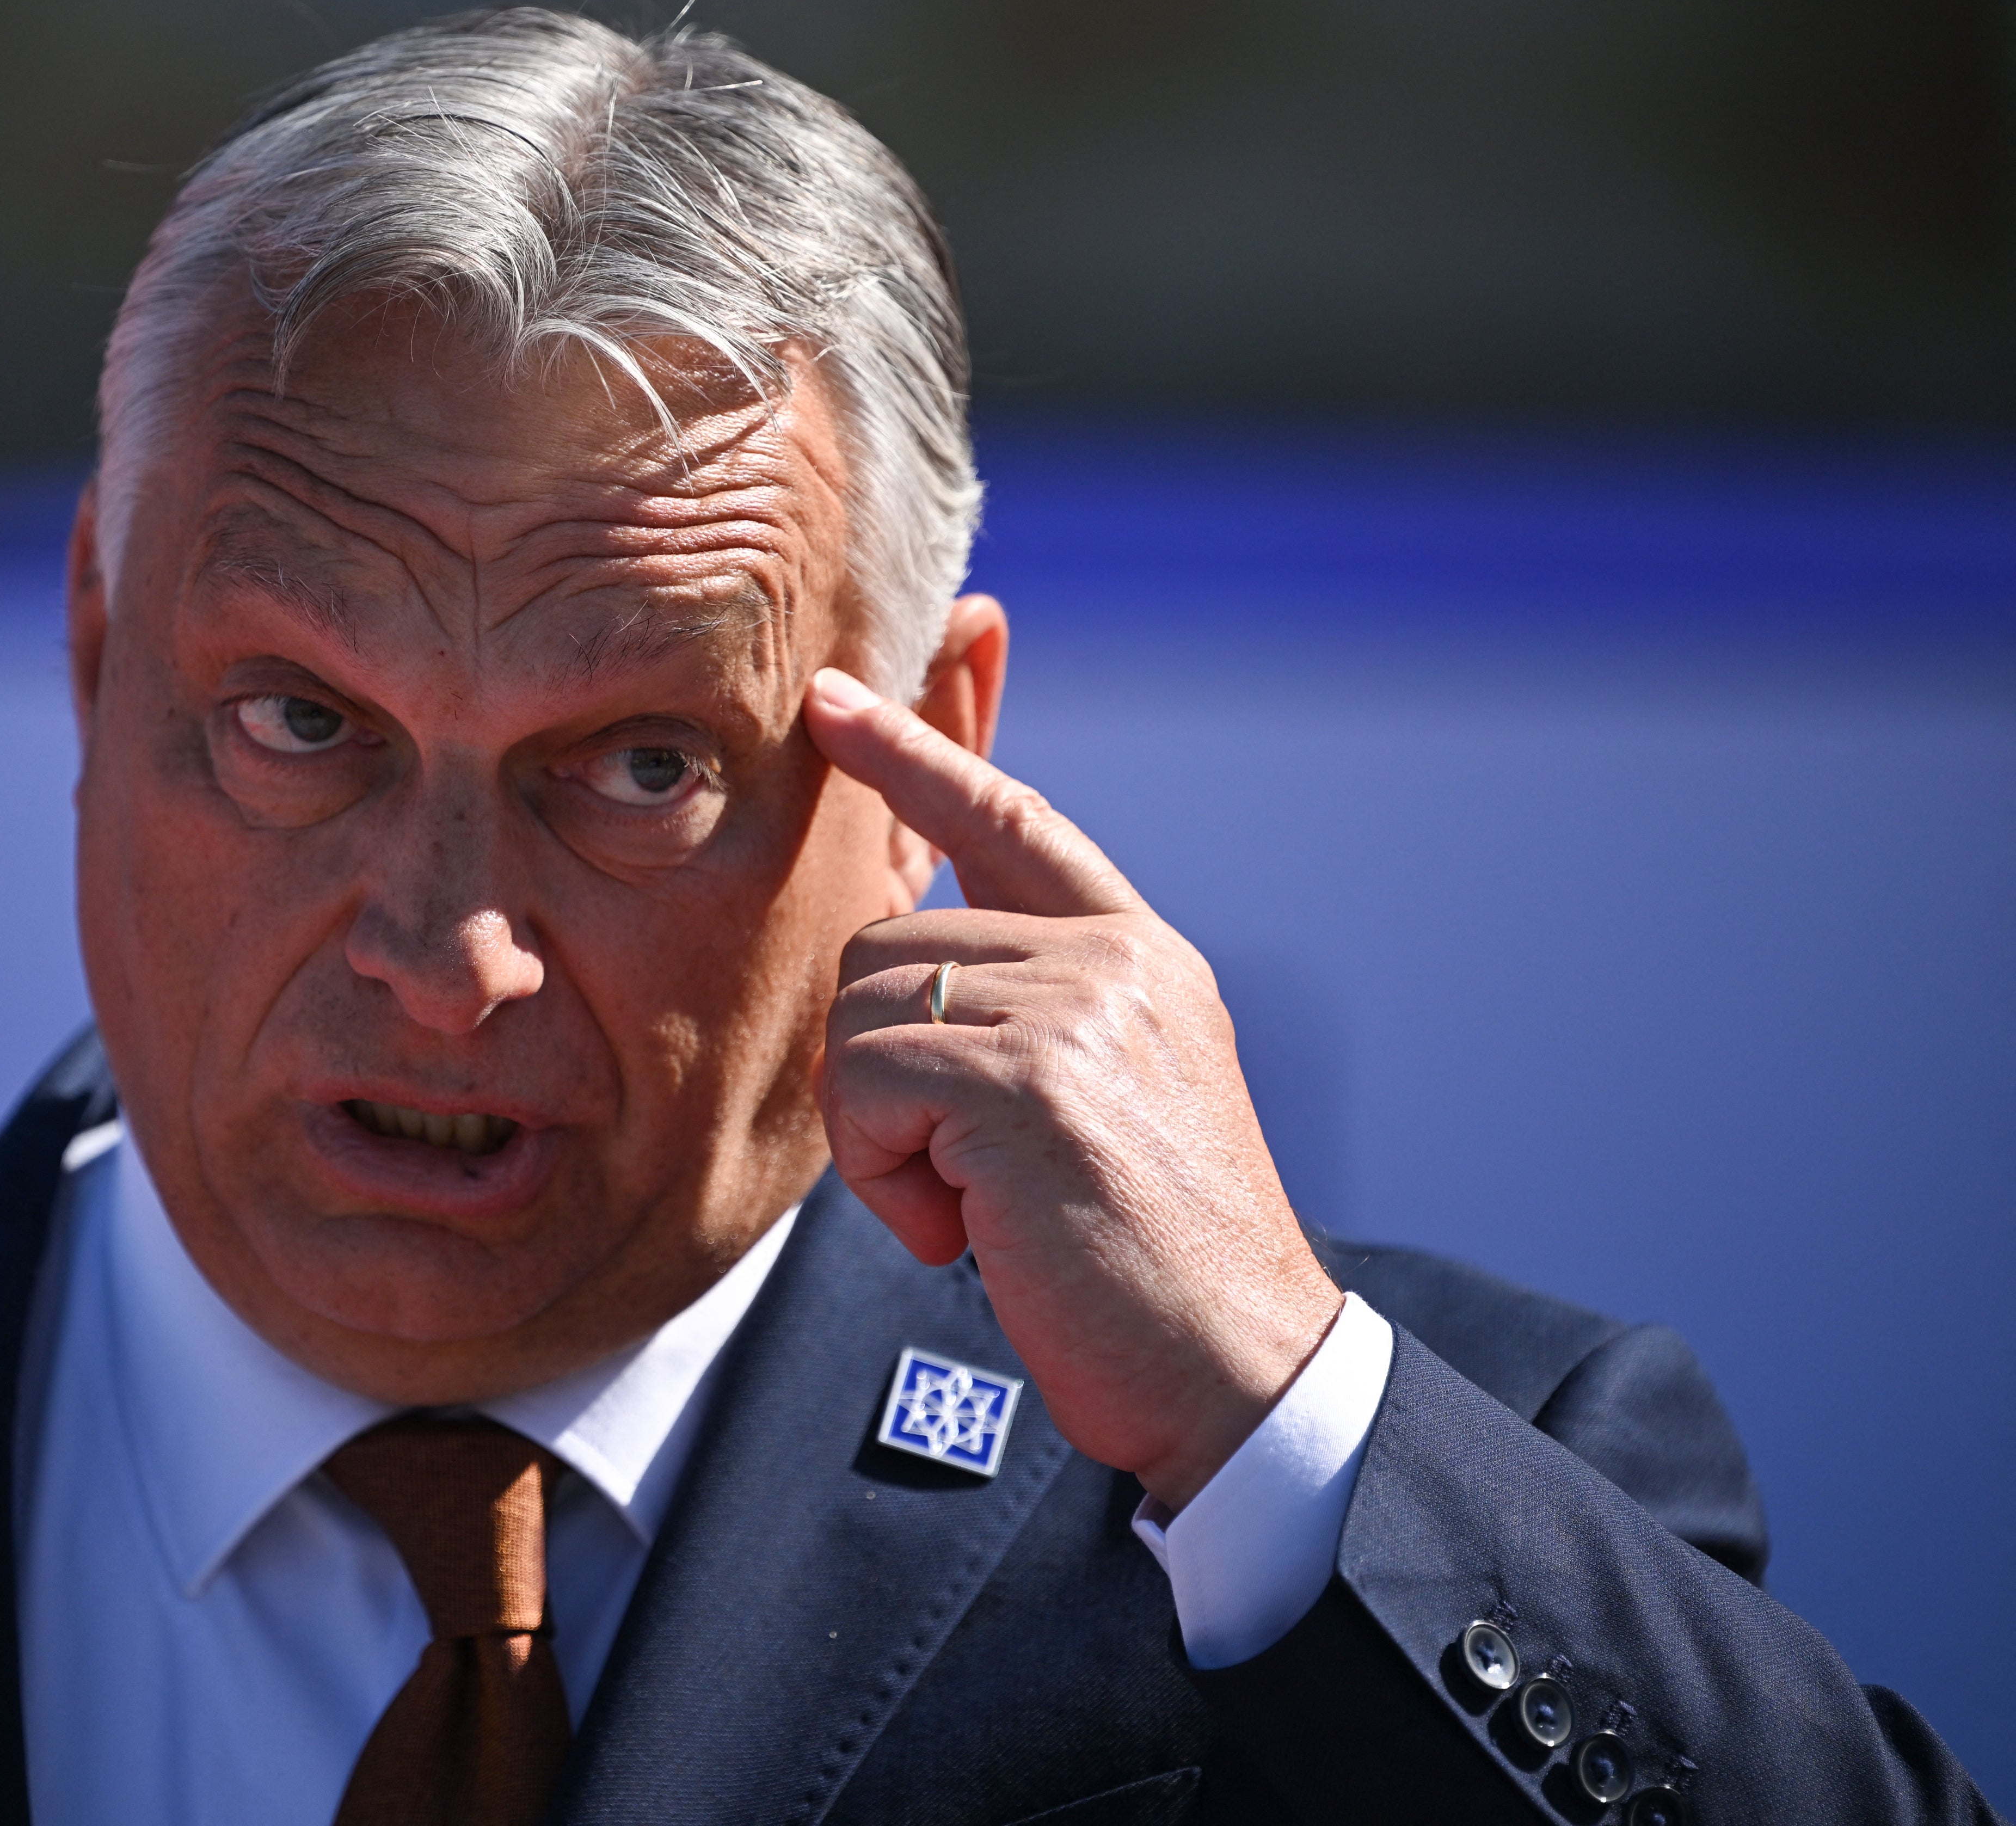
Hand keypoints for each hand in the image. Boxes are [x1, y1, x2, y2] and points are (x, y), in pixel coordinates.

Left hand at [804, 667, 1341, 1507]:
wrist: (1237, 1371)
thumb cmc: (1149, 1265)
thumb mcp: (1102, 1102)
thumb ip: (1030, 1015)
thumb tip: (903, 973)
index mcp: (1139, 956)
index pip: (1010, 822)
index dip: (917, 754)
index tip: (835, 701)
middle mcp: (1114, 962)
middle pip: (884, 944)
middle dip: (879, 1072)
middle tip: (958, 1181)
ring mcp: (1077, 1009)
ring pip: (862, 1010)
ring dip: (879, 1133)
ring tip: (974, 1210)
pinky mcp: (1028, 1079)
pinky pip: (865, 1083)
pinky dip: (882, 1176)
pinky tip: (964, 1234)